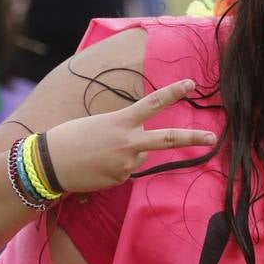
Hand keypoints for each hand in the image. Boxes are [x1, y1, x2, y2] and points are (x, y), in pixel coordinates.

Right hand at [42, 79, 216, 193]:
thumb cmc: (71, 136)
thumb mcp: (100, 123)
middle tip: (212, 138)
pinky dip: (116, 166)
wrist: (51, 163)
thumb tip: (141, 145)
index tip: (192, 84)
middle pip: (167, 139)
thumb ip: (125, 129)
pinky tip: (98, 165)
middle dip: (193, 139)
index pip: (154, 103)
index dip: (174, 92)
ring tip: (100, 152)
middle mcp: (129, 142)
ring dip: (128, 153)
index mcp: (122, 121)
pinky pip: (126, 170)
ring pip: (140, 155)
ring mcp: (127, 163)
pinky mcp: (120, 179)